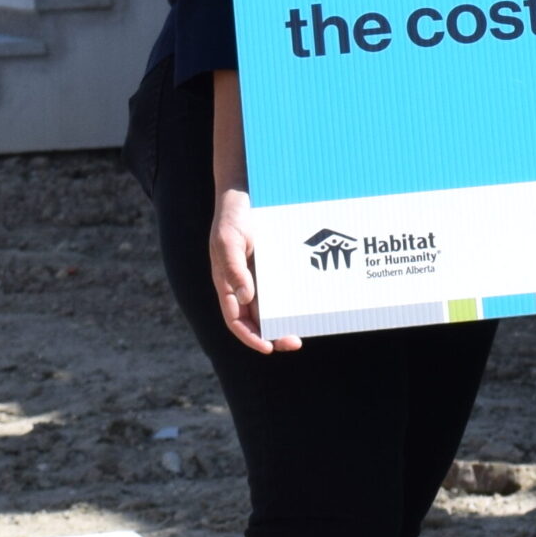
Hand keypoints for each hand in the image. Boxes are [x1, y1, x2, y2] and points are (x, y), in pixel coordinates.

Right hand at [210, 186, 301, 353]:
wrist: (246, 189)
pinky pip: (284, 285)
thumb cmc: (232, 215)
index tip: (267, 347)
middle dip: (273, 333)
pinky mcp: (274, 263)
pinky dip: (293, 297)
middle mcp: (243, 283)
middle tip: (293, 341)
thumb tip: (247, 297)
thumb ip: (233, 269)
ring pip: (271, 305)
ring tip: (304, 327)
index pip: (235, 319)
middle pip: (256, 318)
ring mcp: (259, 274)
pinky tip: (308, 301)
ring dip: (285, 319)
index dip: (249, 336)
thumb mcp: (228, 240)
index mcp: (227, 283)